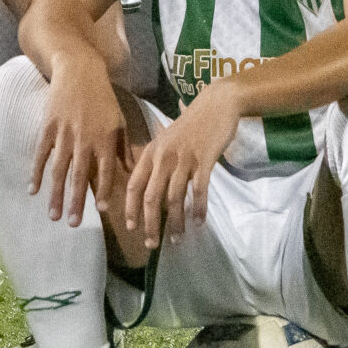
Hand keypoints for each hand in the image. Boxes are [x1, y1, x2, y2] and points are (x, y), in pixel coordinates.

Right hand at [34, 59, 127, 226]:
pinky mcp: (48, 127)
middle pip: (80, 176)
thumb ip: (124, 148)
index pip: (105, 170)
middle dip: (77, 201)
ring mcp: (64, 134)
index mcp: (105, 138)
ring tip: (54, 215)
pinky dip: (36, 173)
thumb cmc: (103, 98)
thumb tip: (132, 171)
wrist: (79, 71)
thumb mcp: (120, 120)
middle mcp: (85, 139)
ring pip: (59, 169)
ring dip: (56, 194)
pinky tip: (33, 190)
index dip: (104, 190)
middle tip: (74, 224)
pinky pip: (41, 154)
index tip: (102, 210)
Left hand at [127, 84, 238, 239]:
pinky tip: (198, 222)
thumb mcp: (166, 140)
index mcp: (151, 152)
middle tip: (152, 244)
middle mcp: (163, 157)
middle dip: (150, 224)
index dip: (131, 209)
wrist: (216, 104)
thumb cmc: (191, 124)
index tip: (132, 228)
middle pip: (151, 198)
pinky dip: (198, 208)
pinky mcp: (204, 160)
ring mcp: (184, 159)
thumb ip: (156, 161)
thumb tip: (149, 188)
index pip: (134, 186)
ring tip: (177, 239)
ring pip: (174, 198)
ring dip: (175, 222)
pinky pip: (199, 190)